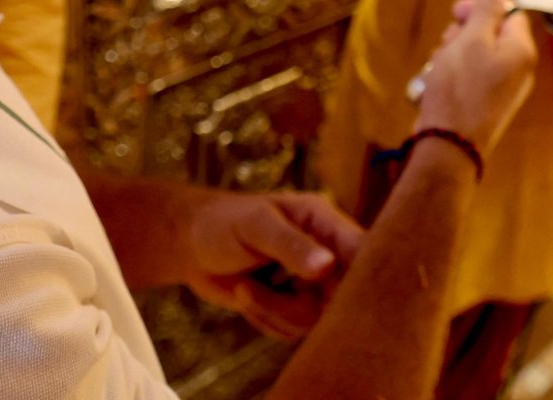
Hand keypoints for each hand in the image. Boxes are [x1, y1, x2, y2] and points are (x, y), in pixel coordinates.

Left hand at [181, 191, 363, 342]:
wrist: (191, 244)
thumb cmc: (223, 222)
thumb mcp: (255, 226)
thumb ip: (290, 245)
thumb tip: (326, 266)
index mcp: (324, 221)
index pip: (362, 249)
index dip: (361, 274)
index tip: (329, 289)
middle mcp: (325, 252)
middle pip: (342, 296)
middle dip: (300, 303)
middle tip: (269, 287)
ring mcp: (311, 283)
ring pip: (314, 320)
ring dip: (272, 311)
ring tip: (245, 287)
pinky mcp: (294, 307)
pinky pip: (292, 331)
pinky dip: (265, 320)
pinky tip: (246, 295)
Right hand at [413, 0, 535, 155]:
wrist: (449, 146)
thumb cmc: (460, 87)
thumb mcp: (471, 39)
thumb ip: (487, 9)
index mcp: (521, 50)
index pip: (509, 12)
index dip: (481, 8)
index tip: (456, 12)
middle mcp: (518, 69)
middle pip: (490, 33)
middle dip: (462, 33)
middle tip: (445, 43)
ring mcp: (502, 89)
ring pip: (474, 54)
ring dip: (452, 53)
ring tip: (438, 68)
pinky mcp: (485, 104)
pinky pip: (470, 76)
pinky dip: (452, 74)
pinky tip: (437, 83)